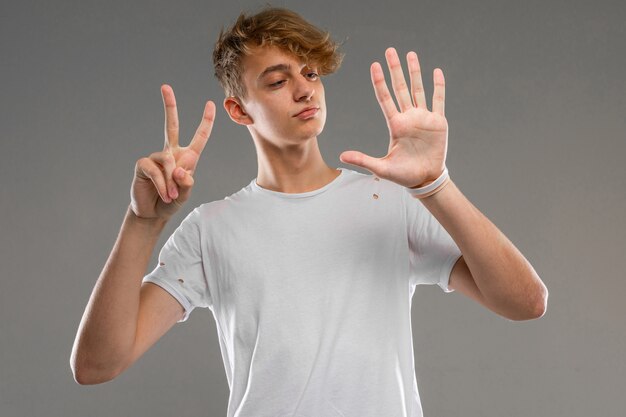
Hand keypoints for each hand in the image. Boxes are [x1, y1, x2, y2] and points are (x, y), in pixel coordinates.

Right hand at [130, 84, 214, 219]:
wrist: (152, 213)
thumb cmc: (171, 202)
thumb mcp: (185, 195)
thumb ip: (186, 183)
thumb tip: (179, 170)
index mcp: (187, 157)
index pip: (199, 137)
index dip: (206, 122)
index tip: (211, 104)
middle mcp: (171, 153)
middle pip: (170, 125)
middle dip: (169, 106)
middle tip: (165, 86)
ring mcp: (156, 158)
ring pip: (168, 161)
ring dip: (171, 182)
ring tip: (171, 196)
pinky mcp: (144, 165)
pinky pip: (156, 170)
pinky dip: (162, 184)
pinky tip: (163, 193)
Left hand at [339, 47, 447, 187]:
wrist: (425, 180)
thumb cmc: (403, 175)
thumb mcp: (381, 168)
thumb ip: (363, 159)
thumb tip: (341, 157)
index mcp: (395, 125)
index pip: (385, 98)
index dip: (379, 82)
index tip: (374, 65)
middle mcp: (408, 117)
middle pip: (400, 88)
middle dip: (395, 69)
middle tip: (390, 51)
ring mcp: (423, 118)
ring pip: (418, 89)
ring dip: (415, 72)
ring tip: (410, 54)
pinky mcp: (438, 122)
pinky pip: (438, 100)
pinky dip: (438, 86)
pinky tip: (436, 71)